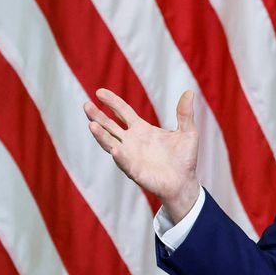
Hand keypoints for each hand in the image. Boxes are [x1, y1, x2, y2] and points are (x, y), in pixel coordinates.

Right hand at [84, 88, 199, 222]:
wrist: (184, 182)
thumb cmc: (184, 158)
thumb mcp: (188, 132)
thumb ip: (185, 113)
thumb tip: (189, 92)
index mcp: (142, 129)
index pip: (123, 112)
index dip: (112, 102)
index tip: (99, 92)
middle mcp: (132, 141)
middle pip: (109, 126)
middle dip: (97, 116)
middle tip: (86, 105)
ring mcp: (130, 156)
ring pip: (110, 143)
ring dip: (101, 135)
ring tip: (91, 125)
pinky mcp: (135, 171)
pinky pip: (124, 162)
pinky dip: (119, 156)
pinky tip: (114, 149)